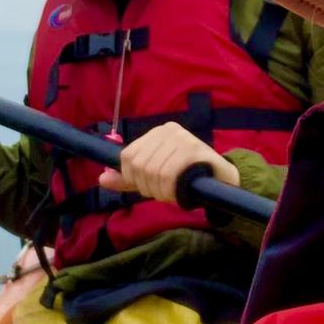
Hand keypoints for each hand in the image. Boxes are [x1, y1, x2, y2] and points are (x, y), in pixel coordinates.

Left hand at [97, 123, 239, 204]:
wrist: (222, 181)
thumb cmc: (186, 177)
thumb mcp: (153, 177)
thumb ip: (128, 179)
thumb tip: (101, 178)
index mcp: (157, 133)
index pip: (127, 156)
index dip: (133, 178)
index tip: (149, 187)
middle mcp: (169, 130)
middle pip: (140, 165)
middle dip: (148, 187)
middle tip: (163, 193)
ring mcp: (183, 138)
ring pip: (154, 172)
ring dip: (161, 192)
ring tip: (173, 193)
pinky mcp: (195, 150)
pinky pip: (169, 175)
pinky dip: (171, 191)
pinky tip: (179, 194)